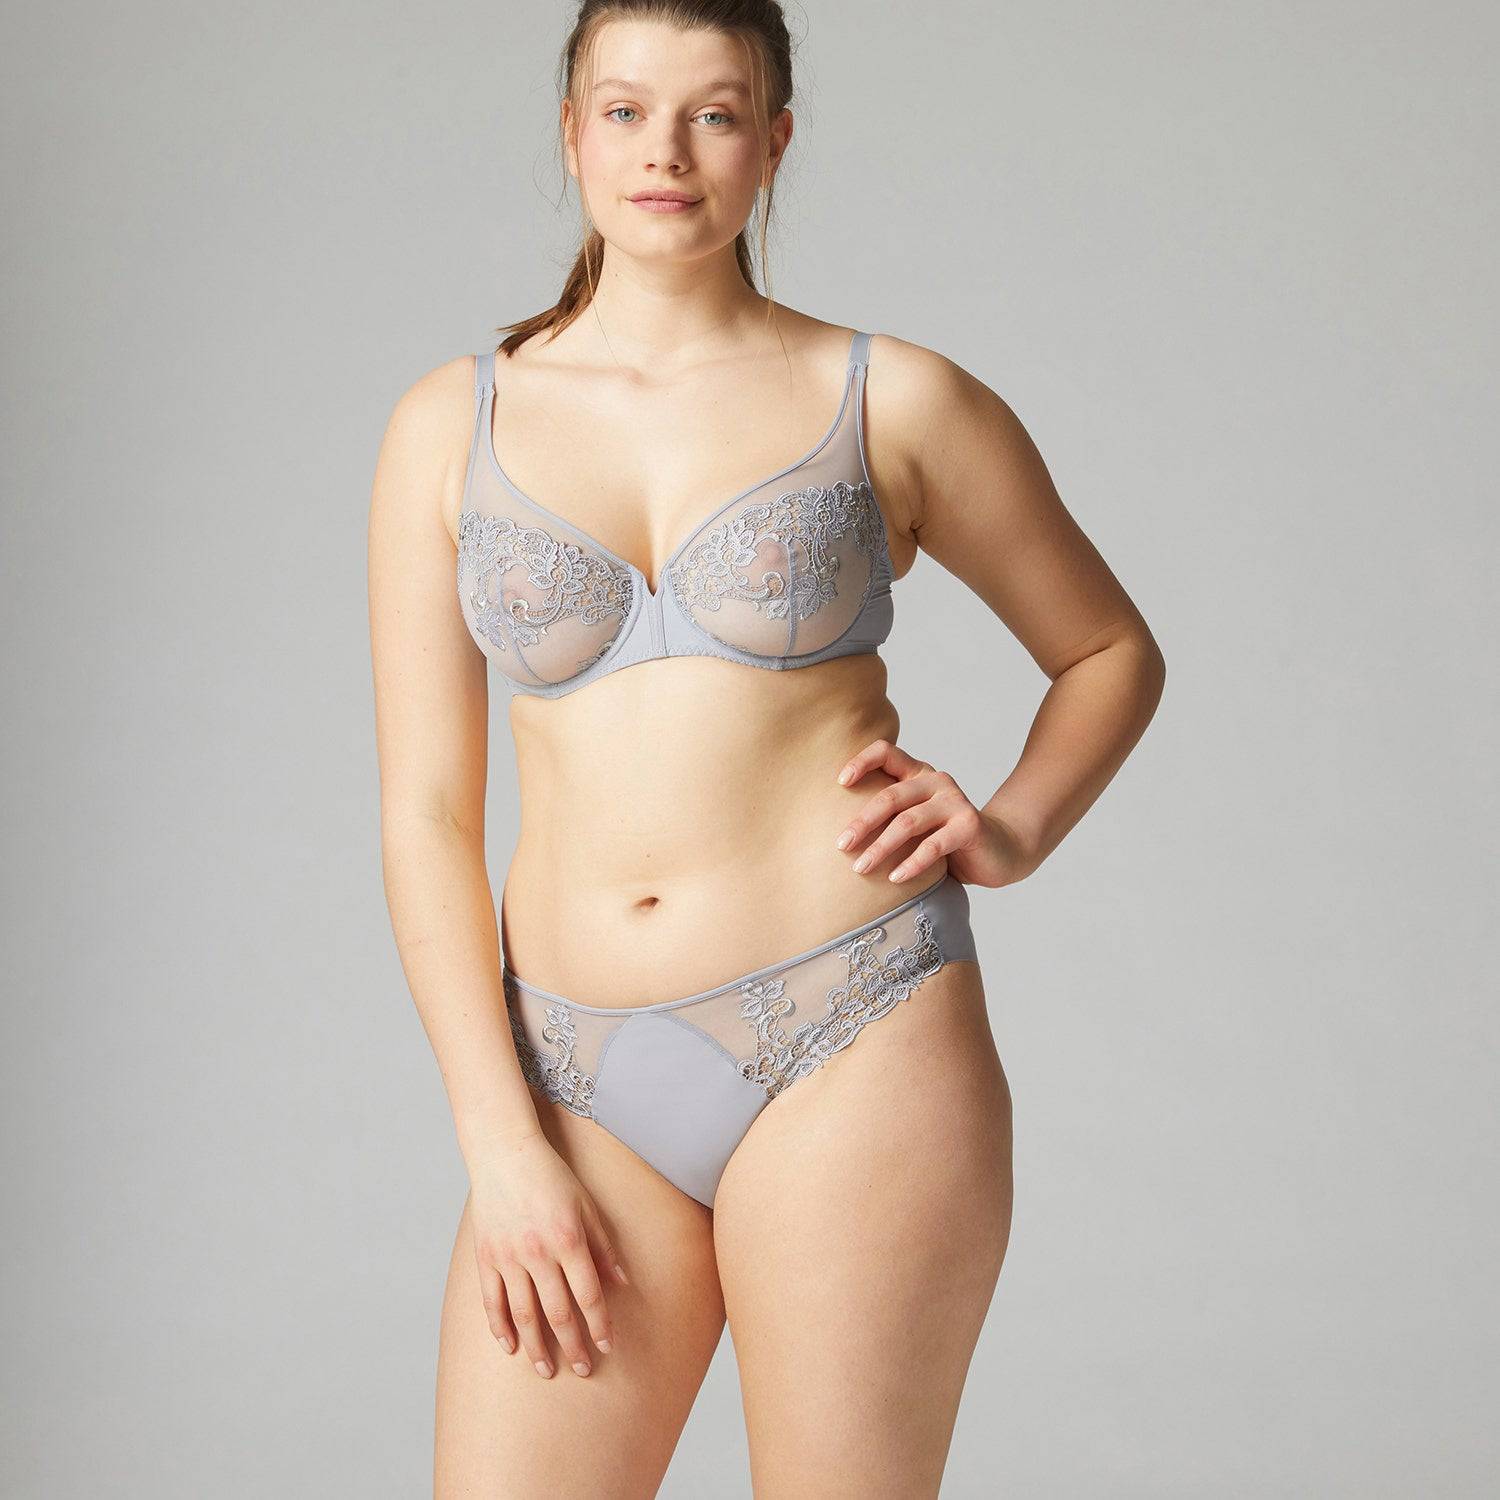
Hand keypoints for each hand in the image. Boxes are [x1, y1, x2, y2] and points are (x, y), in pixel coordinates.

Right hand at [465, 1130, 628, 1379]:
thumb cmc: (552, 1177)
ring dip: (537, 1346)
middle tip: (584, 1370)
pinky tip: (510, 1347)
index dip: (600, 1324)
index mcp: (568, 1239)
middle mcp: (538, 1252)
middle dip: (574, 1345)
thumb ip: (602, 1247)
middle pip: (558, 1312)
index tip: (608, 1346)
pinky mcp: (486, 1257)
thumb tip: (622, 1283)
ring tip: (547, 1370)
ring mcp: (508, 1256)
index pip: (589, 1294)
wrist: (504, 1154)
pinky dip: (500, 1327)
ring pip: (524, 1314)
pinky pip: (492, 1301)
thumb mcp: (586, 1206)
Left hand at [834, 738, 1036, 888]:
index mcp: (918, 774)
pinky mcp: (969, 826)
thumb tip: (837, 833)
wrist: (999, 851)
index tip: (839, 783)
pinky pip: (933, 846)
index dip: (861, 761)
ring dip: (881, 847)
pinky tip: (895, 879)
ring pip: (908, 822)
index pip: (886, 752)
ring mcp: (954, 802)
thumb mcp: (915, 821)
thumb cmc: (946, 838)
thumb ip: (889, 816)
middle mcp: (936, 781)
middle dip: (862, 822)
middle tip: (841, 845)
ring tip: (860, 868)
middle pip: (890, 796)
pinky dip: (911, 864)